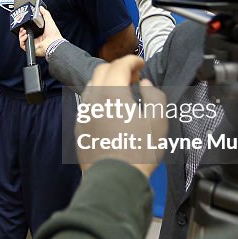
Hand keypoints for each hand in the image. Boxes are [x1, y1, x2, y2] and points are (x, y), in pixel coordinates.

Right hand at [18, 6, 61, 57]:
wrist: (53, 43)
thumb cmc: (54, 34)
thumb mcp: (49, 20)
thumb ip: (45, 13)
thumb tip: (41, 8)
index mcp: (40, 33)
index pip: (30, 30)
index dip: (26, 27)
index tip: (25, 24)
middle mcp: (36, 39)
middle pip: (25, 35)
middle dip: (22, 31)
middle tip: (22, 28)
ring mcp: (33, 44)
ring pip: (23, 40)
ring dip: (21, 35)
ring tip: (24, 31)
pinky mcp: (31, 48)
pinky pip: (23, 45)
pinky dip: (22, 41)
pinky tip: (25, 36)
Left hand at [77, 55, 167, 176]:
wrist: (115, 178)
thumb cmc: (139, 150)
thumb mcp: (158, 120)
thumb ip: (154, 95)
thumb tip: (145, 84)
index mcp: (112, 93)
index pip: (119, 65)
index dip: (132, 60)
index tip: (141, 63)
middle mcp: (93, 99)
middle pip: (102, 71)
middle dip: (118, 68)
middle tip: (134, 77)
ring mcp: (84, 113)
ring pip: (92, 86)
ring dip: (107, 82)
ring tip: (123, 92)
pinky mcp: (80, 127)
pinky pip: (88, 104)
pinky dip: (99, 98)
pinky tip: (111, 110)